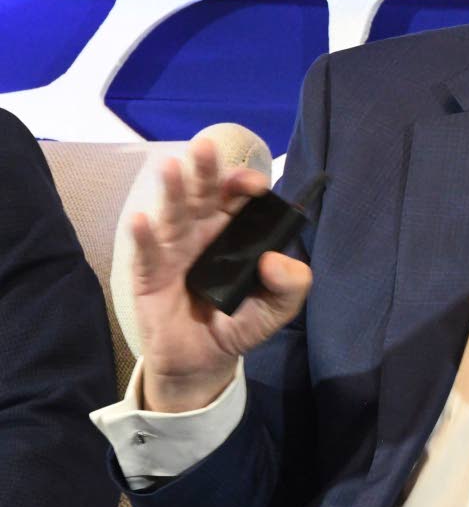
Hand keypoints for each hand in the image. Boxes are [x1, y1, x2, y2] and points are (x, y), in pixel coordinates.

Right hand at [132, 138, 311, 412]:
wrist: (205, 361)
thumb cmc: (239, 321)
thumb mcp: (277, 309)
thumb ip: (290, 286)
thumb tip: (276, 261)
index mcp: (235, 231)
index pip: (238, 197)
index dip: (244, 184)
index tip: (254, 186)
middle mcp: (203, 232)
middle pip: (203, 194)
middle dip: (205, 170)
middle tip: (205, 146)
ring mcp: (174, 250)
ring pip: (173, 214)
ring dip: (171, 190)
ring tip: (169, 167)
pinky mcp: (150, 275)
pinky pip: (147, 253)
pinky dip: (143, 236)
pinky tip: (140, 218)